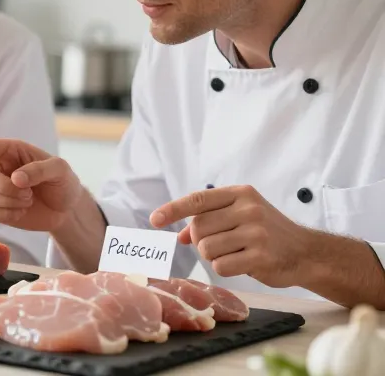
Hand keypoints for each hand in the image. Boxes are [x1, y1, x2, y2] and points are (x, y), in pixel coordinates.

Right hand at [0, 136, 86, 231]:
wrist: (66, 209)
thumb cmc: (63, 182)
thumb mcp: (60, 169)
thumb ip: (39, 169)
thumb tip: (16, 178)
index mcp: (11, 151)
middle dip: (4, 187)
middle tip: (28, 193)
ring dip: (9, 202)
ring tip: (28, 201)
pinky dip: (7, 215)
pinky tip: (21, 212)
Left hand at [151, 185, 312, 287]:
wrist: (307, 252)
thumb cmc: (267, 233)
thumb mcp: (240, 217)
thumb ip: (209, 220)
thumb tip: (176, 235)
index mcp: (241, 194)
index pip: (198, 199)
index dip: (173, 210)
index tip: (154, 220)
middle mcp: (248, 209)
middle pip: (198, 229)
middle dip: (200, 241)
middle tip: (221, 244)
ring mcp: (256, 232)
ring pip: (206, 249)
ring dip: (213, 256)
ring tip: (235, 253)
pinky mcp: (260, 256)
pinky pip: (220, 266)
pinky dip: (225, 268)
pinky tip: (243, 263)